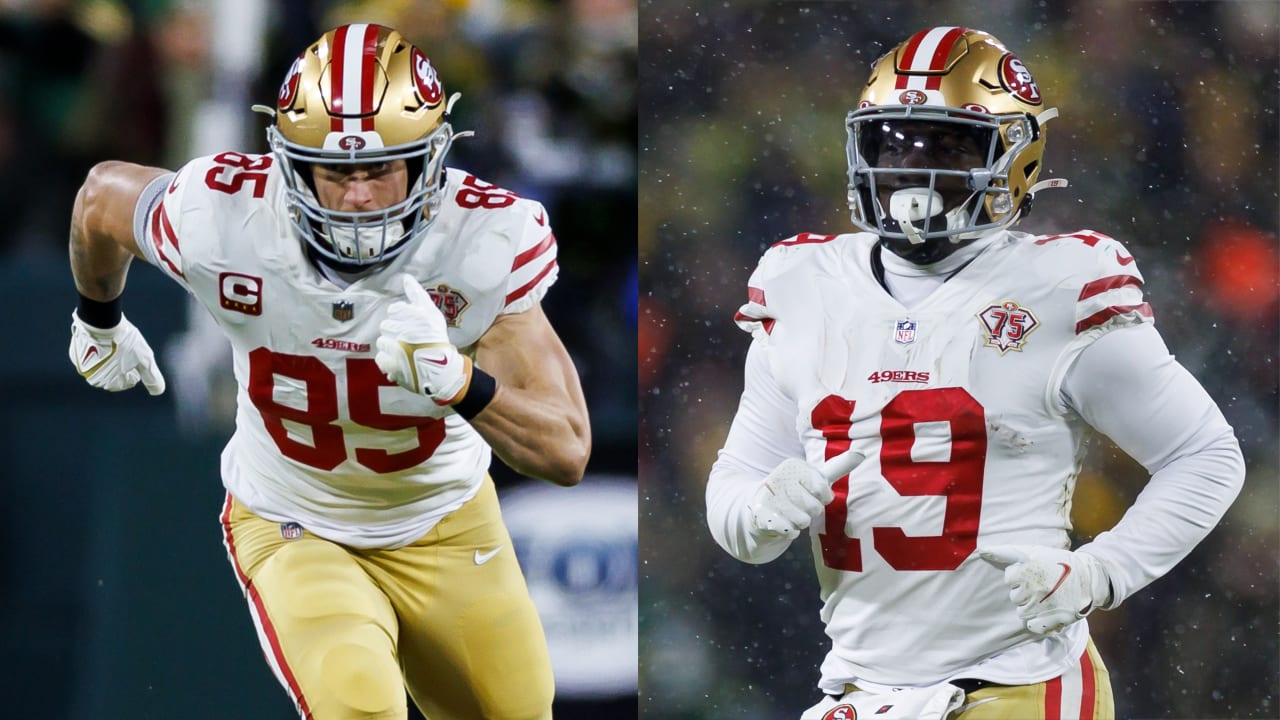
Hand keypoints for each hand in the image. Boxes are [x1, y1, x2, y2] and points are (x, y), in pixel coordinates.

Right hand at [69, 310, 165, 394]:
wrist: (101, 320)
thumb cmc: (125, 341)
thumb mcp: (144, 360)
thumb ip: (151, 377)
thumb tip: (158, 391)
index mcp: (107, 381)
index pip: (124, 384)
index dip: (134, 374)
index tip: (138, 365)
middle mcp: (90, 376)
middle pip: (110, 376)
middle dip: (121, 369)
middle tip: (129, 357)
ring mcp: (80, 363)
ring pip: (99, 366)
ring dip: (109, 360)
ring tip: (119, 349)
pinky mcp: (74, 350)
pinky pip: (89, 355)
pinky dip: (98, 351)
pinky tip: (106, 342)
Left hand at [375, 274, 471, 404]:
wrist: (442, 370)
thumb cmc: (437, 338)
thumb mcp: (431, 312)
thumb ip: (416, 294)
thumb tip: (405, 277)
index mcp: (414, 316)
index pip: (394, 310)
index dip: (401, 318)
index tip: (410, 326)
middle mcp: (404, 331)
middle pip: (386, 325)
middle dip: (395, 332)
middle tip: (408, 340)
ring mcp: (396, 349)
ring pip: (382, 342)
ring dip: (391, 346)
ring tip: (404, 352)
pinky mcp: (391, 365)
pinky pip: (380, 358)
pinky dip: (388, 361)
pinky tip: (399, 362)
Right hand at [749, 458, 835, 538]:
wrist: (762, 504)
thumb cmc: (796, 489)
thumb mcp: (816, 476)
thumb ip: (839, 466)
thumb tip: (862, 453)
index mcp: (794, 465)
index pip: (823, 490)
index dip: (821, 496)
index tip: (810, 491)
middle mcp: (780, 477)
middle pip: (815, 508)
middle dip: (811, 510)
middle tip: (798, 503)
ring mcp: (768, 497)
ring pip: (803, 521)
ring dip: (800, 521)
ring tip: (790, 512)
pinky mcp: (761, 516)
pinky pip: (789, 532)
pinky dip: (790, 531)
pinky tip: (782, 521)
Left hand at [979, 545, 1111, 633]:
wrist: (1089, 577)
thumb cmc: (1058, 562)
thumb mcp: (1034, 551)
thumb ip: (1006, 552)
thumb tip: (982, 551)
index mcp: (1027, 570)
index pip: (1009, 578)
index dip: (1020, 576)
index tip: (1032, 573)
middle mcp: (1033, 588)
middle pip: (1015, 596)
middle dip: (1025, 591)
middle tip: (1041, 586)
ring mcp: (1043, 605)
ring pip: (1022, 611)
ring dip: (1030, 606)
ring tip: (1045, 598)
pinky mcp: (1053, 619)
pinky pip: (1032, 625)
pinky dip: (1037, 621)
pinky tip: (1046, 611)